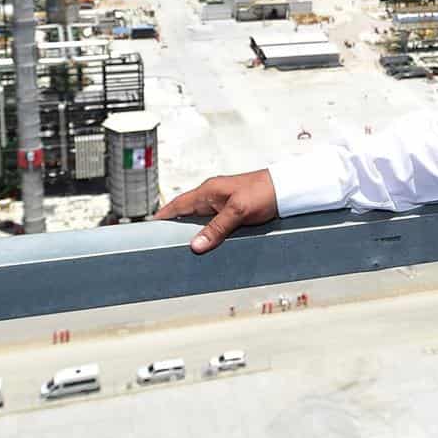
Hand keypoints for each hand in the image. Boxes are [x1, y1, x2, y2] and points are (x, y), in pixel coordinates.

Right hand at [151, 171, 279, 252]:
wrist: (287, 188)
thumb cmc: (264, 191)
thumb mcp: (238, 211)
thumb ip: (216, 228)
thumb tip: (196, 245)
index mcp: (208, 191)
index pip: (178, 204)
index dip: (163, 216)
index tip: (149, 227)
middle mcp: (212, 196)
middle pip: (186, 214)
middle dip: (175, 227)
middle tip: (163, 244)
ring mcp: (222, 203)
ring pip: (201, 220)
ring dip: (193, 232)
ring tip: (183, 249)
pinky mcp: (233, 210)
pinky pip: (214, 223)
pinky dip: (208, 233)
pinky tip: (208, 244)